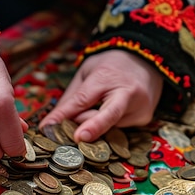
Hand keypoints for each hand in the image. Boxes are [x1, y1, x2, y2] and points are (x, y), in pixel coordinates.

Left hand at [40, 50, 163, 141]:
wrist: (146, 58)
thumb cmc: (110, 66)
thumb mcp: (86, 73)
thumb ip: (71, 98)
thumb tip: (53, 124)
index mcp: (107, 76)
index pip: (82, 99)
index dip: (64, 115)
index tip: (48, 128)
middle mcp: (127, 93)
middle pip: (107, 117)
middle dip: (89, 129)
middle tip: (74, 136)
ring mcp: (139, 107)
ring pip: (108, 128)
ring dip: (95, 126)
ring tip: (97, 110)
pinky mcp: (144, 119)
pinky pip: (118, 130)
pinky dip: (108, 127)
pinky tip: (110, 113)